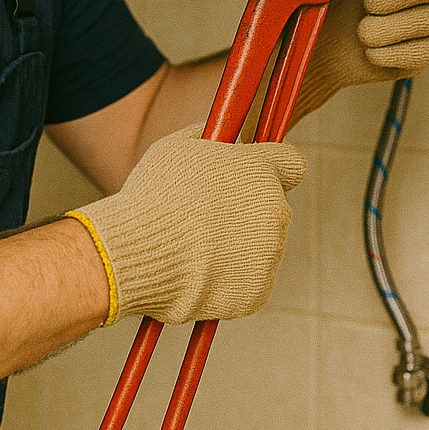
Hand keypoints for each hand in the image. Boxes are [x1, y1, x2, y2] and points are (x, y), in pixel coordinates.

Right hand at [66, 125, 306, 324]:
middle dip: (249, 214)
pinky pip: (249, 283)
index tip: (256, 178)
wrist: (135, 251)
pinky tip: (197, 272)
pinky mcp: (257, 293)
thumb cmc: (152, 195)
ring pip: (261, 249)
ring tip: (194, 248)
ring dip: (238, 248)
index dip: (274, 170)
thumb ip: (210, 138)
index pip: (293, 164)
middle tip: (208, 219)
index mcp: (261, 171)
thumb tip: (221, 136)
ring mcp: (269, 256)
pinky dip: (229, 281)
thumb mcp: (178, 146)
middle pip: (274, 211)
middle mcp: (275, 212)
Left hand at [291, 0, 428, 120]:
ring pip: (426, 20)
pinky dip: (388, 53)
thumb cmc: (322, 2)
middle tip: (366, 2)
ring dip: (382, 29)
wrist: (314, 49)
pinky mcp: (422, 51)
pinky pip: (421, 51)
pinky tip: (370, 48)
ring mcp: (423, 18)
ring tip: (360, 30)